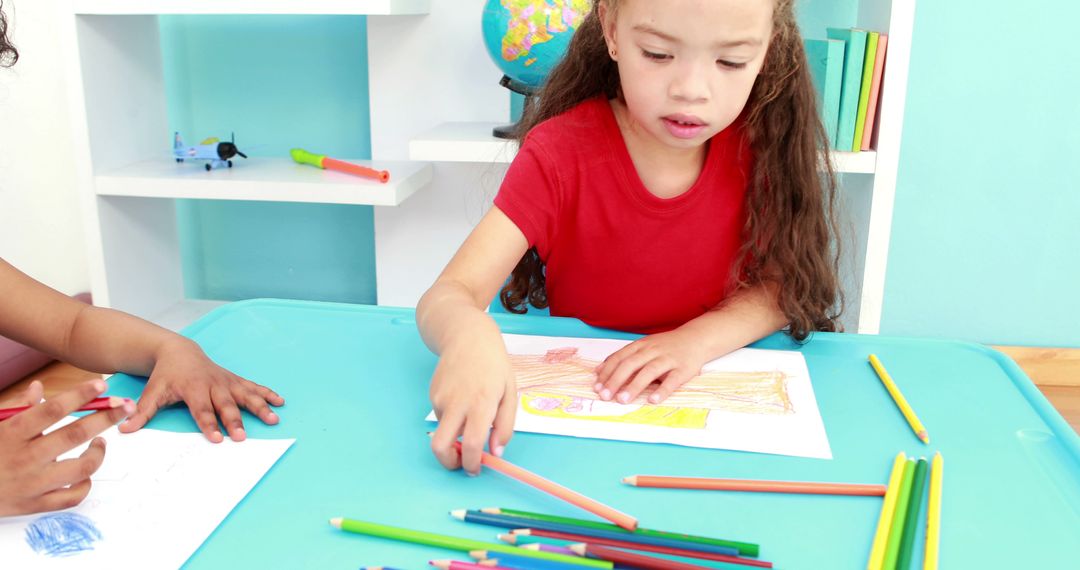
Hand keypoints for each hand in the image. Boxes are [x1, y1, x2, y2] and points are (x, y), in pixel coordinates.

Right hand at [0, 379, 133, 516]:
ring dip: (98, 453)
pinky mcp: (35, 505)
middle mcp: (25, 458)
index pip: (52, 410)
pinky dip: (85, 485)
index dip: (79, 395)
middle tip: (124, 408)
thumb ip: (17, 407)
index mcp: (12, 433)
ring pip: (80, 468)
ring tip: (101, 441)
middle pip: (74, 435)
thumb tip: (39, 387)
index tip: (101, 385)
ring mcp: (32, 483)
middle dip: (105, 418)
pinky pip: (71, 497)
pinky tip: (86, 473)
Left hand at [118, 338, 284, 442]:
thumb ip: (142, 411)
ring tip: (273, 419)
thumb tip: (125, 429)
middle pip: (226, 405)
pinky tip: (280, 401)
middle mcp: (213, 385)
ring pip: (245, 395)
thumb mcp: (152, 391)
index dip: (209, 424)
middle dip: (235, 421)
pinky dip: (267, 393)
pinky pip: (253, 386)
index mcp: (193, 388)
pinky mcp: (234, 380)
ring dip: (260, 407)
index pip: (201, 409)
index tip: (216, 438)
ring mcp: (226, 382)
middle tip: (242, 437)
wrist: (178, 351)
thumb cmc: (166, 374)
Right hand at [429, 338, 516, 474]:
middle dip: (448, 462)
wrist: (467, 336)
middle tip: (461, 462)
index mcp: (482, 403)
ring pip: (444, 431)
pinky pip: (442, 417)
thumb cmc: (494, 364)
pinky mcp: (432, 394)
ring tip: (471, 414)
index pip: (473, 444)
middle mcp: (457, 403)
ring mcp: (441, 398)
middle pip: (439, 446)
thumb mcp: (510, 393)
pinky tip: (462, 399)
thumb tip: (497, 452)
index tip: (476, 469)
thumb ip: (505, 425)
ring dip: (455, 434)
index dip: (473, 464)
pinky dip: (452, 418)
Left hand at [594, 329, 709, 404]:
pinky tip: (653, 400)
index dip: (607, 371)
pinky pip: (672, 380)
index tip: (597, 386)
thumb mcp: (644, 346)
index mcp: (641, 345)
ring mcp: (668, 359)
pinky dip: (662, 390)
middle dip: (616, 380)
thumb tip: (599, 372)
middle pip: (631, 364)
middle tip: (605, 396)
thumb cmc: (666, 346)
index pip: (620, 357)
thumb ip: (624, 357)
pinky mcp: (683, 369)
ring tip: (623, 400)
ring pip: (649, 371)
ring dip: (634, 386)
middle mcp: (653, 350)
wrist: (696, 338)